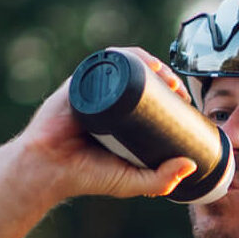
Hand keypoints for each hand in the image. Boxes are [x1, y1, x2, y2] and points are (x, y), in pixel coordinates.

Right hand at [8, 46, 198, 202]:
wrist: (47, 169)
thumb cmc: (85, 176)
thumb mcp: (131, 181)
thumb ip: (161, 180)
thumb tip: (191, 165)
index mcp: (121, 118)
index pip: (150, 97)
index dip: (170, 94)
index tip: (185, 101)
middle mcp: (108, 100)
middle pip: (141, 78)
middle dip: (164, 76)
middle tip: (179, 89)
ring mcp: (93, 89)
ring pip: (125, 66)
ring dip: (149, 63)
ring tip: (165, 76)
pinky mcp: (79, 82)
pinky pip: (103, 62)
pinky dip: (124, 57)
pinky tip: (142, 62)